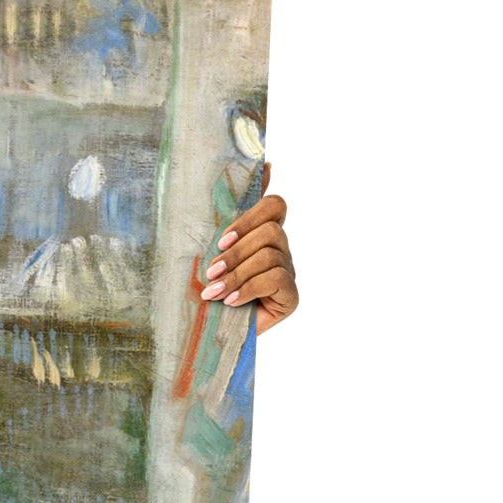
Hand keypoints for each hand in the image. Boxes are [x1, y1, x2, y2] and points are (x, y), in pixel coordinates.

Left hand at [199, 173, 297, 331]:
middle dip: (237, 250)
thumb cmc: (212, 289)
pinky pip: (276, 279)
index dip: (252, 214)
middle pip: (271, 231)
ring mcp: (289, 272)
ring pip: (270, 255)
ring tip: (214, 291)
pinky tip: (231, 301)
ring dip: (237, 273)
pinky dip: (249, 289)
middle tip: (211, 270)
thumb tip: (258, 169)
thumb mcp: (212, 252)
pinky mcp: (290, 296)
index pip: (275, 205)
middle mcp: (281, 250)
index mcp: (263, 234)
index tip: (223, 238)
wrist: (212, 333)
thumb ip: (227, 217)